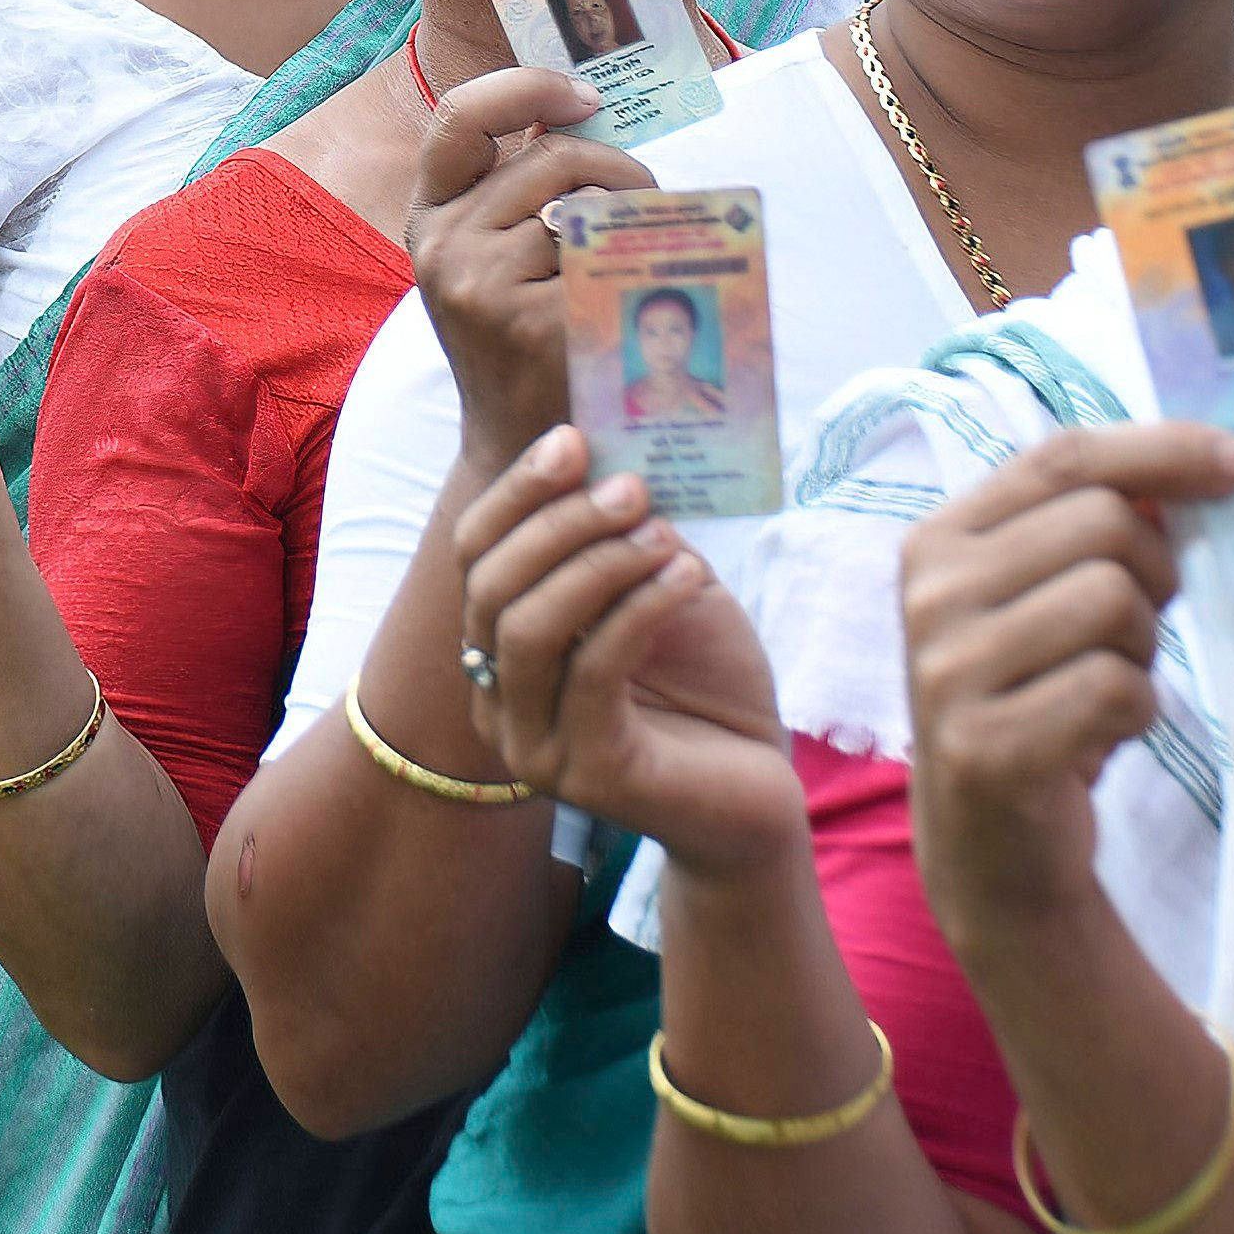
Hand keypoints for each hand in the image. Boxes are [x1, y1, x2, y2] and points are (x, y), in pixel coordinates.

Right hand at [407, 63, 646, 472]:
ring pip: (584, 203)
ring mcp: (479, 284)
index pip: (461, 117)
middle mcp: (442, 244)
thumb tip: (582, 107)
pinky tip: (629, 293)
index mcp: (429, 216)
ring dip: (631, 214)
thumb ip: (518, 187)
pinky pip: (605, 257)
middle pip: (551, 156)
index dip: (526, 87)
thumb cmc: (522, 338)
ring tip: (640, 247)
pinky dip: (631, 264)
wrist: (519, 443)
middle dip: (616, 165)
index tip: (584, 96)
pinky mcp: (528, 322)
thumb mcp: (493, 255)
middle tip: (645, 195)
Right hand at [454, 424, 794, 866]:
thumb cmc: (706, 689)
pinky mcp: (589, 777)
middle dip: (558, 523)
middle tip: (630, 488)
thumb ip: (625, 538)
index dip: (516, 494)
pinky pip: (592, 674)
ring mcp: (534, 748)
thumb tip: (611, 460)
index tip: (571, 440)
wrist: (758, 793)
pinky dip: (639, 610)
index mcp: (498, 651)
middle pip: (490, 588)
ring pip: (528, 631)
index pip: (474, 556)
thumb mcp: (661, 589)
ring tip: (665, 536)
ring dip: (597, 565)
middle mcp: (496, 703)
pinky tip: (688, 577)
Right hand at [899, 423, 1233, 935]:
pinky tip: (1102, 737)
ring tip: (1108, 685)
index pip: (1063, 456)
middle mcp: (930, 594)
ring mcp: (950, 671)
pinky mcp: (987, 746)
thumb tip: (1204, 467)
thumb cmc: (1037, 703)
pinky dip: (1136, 713)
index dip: (1161, 448)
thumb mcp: (1044, 600)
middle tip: (1138, 630)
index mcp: (939, 540)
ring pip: (1113, 600)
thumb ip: (1093, 530)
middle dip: (1154, 574)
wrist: (990, 850)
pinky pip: (1116, 688)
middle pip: (1104, 524)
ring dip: (1141, 649)